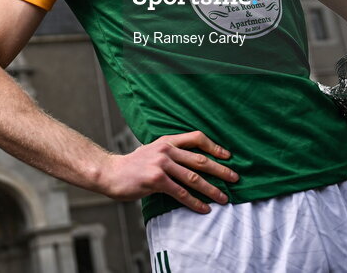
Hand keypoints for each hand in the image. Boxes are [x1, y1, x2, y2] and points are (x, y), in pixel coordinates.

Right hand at [96, 131, 238, 213]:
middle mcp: (166, 150)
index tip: (228, 156)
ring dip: (212, 189)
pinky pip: (181, 193)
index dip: (215, 146)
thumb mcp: (153, 150)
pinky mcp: (156, 180)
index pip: (197, 138)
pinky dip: (195, 202)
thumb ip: (171, 153)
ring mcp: (162, 164)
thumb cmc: (133, 165)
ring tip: (224, 198)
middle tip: (235, 178)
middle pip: (200, 159)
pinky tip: (204, 208)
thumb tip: (192, 163)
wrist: (110, 172)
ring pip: (194, 178)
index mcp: (167, 140)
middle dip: (221, 170)